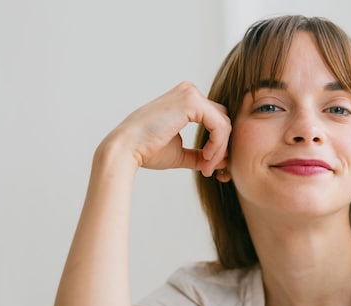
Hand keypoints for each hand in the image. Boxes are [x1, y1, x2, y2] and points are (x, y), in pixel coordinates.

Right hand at [101, 81, 230, 175]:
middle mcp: (189, 92)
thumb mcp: (179, 152)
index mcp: (185, 100)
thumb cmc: (147, 150)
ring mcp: (190, 94)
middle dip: (221, 147)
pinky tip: (206, 158)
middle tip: (211, 168)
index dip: (217, 144)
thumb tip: (222, 161)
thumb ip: (199, 154)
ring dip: (220, 148)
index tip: (209, 166)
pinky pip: (219, 125)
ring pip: (224, 123)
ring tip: (207, 166)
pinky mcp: (192, 102)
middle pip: (222, 119)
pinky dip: (217, 144)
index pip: (214, 119)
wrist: (126, 149)